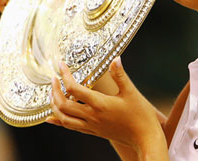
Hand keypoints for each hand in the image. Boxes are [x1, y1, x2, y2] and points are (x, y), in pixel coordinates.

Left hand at [47, 58, 168, 159]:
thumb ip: (120, 75)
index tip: (61, 65)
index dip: (65, 75)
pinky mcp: (94, 132)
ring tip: (52, 94)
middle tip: (53, 78)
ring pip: (64, 119)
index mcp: (100, 104)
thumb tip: (115, 59)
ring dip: (54, 106)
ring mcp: (92, 126)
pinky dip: (59, 121)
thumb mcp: (132, 92)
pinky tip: (52, 118)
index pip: (74, 89)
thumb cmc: (141, 115)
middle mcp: (92, 116)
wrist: (145, 138)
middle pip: (63, 105)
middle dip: (54, 91)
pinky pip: (71, 127)